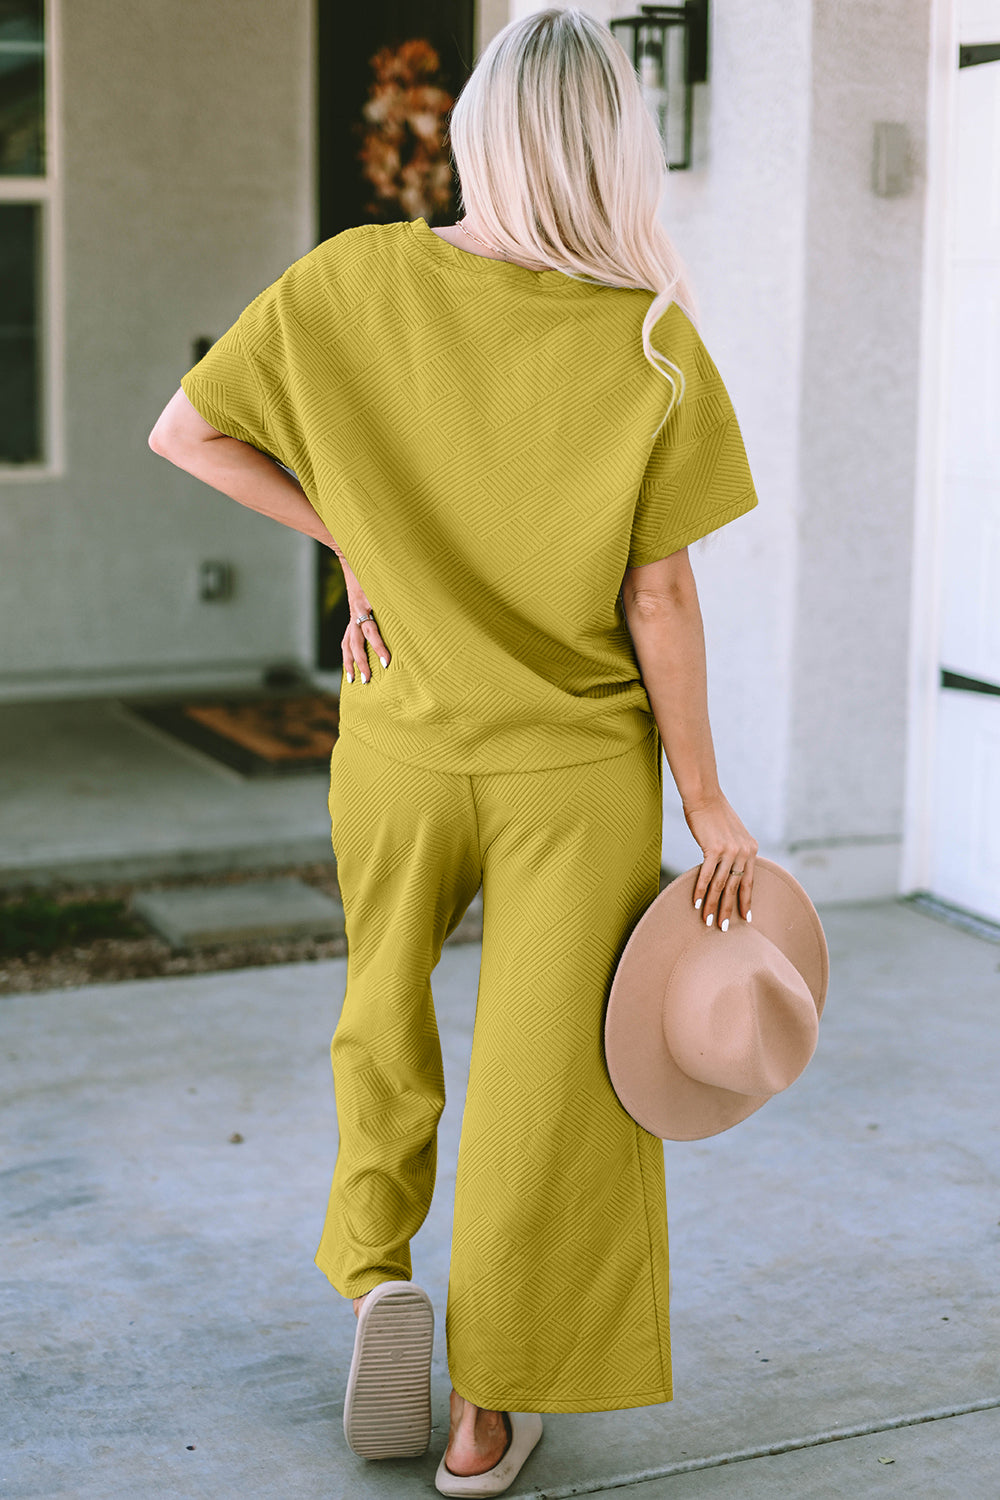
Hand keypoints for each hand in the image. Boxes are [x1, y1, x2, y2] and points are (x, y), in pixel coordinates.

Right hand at [335, 552, 390, 683]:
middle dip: (361, 663)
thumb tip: (421, 603)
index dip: (378, 647)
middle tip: (369, 680)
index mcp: (364, 605)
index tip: (387, 662)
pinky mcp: (352, 616)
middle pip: (354, 644)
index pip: (371, 631)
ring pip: (346, 644)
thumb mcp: (388, 579)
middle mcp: (355, 613)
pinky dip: (347, 653)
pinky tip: (350, 664)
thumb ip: (400, 591)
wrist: (352, 555)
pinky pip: (346, 638)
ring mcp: (351, 616)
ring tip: (353, 679)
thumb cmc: (374, 567)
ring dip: (349, 662)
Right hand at [682, 790, 757, 930]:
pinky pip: (706, 875)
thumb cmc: (715, 815)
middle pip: (735, 887)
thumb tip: (729, 870)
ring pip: (721, 885)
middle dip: (729, 910)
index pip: (750, 881)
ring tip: (707, 921)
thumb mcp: (733, 834)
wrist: (704, 797)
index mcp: (751, 849)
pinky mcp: (713, 848)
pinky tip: (696, 903)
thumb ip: (735, 852)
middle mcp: (744, 851)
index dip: (747, 901)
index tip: (746, 918)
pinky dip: (701, 891)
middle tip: (724, 928)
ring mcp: (729, 850)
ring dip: (713, 905)